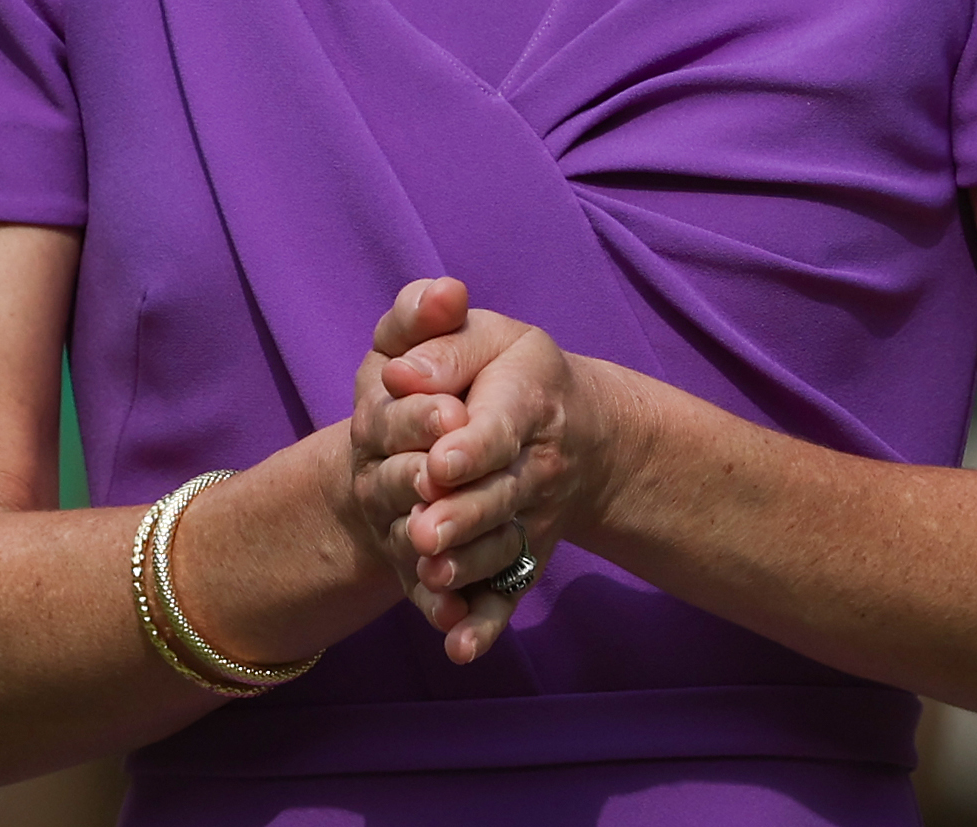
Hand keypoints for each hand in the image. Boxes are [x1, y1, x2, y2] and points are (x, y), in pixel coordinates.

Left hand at [353, 278, 624, 662]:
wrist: (576, 426)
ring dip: (465, 568)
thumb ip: (430, 329)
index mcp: (525, 398)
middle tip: (421, 531)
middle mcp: (535, 463)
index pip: (498, 425)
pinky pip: (507, 594)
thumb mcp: (476, 330)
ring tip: (427, 575)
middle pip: (497, 494)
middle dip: (460, 515)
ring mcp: (531, 516)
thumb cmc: (505, 368)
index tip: (440, 461)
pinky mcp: (522, 556)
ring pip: (499, 549)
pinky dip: (485, 624)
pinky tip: (457, 646)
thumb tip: (399, 369)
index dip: (470, 444)